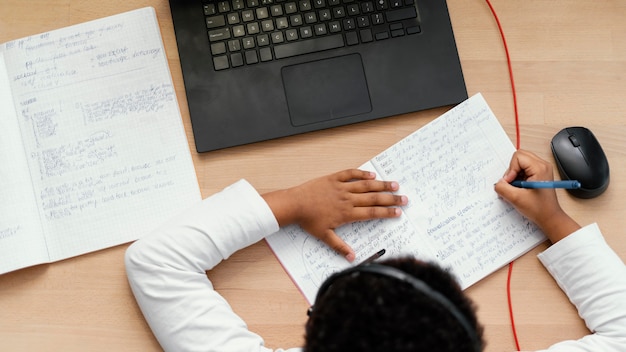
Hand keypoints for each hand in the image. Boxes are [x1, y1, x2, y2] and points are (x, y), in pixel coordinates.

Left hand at [262, 169, 407, 261]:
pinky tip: (372, 175)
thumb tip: (352, 258)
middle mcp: (347, 199)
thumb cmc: (308, 221)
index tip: (398, 212)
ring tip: (394, 185)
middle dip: (390, 199)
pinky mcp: (333, 178)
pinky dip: (362, 173)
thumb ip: (339, 246)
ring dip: (381, 185)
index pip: (372, 213)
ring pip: (365, 185)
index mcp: (347, 213)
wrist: (295, 204)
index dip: (387, 212)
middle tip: (404, 199)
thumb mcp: (324, 236)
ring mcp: (341, 187)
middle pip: (373, 198)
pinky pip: (350, 174)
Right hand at [494, 150, 579, 242]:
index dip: (510, 170)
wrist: (549, 217)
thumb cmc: (538, 209)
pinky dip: (518, 176)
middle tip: (513, 183)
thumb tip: (498, 182)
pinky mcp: (539, 173)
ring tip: (518, 186)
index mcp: (540, 168)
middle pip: (519, 156)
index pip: (518, 157)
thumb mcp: (516, 198)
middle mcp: (542, 165)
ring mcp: (542, 168)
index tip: (511, 183)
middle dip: (512, 170)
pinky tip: (521, 187)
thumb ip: (503, 188)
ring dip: (515, 173)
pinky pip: (524, 168)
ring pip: (520, 162)